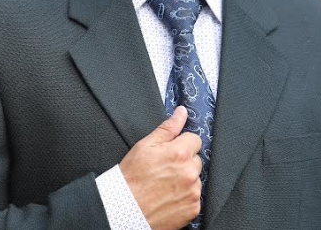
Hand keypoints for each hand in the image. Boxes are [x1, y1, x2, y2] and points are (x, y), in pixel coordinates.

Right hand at [119, 106, 202, 229]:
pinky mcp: (193, 208)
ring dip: (186, 179)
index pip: (195, 139)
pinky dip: (185, 196)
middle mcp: (190, 172)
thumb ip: (168, 127)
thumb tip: (181, 112)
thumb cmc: (132, 177)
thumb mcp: (145, 145)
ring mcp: (193, 192)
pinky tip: (169, 196)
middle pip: (196, 159)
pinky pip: (195, 197)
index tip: (171, 152)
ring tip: (165, 184)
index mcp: (180, 153)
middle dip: (185, 162)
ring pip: (196, 178)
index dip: (182, 144)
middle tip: (165, 169)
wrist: (124, 209)